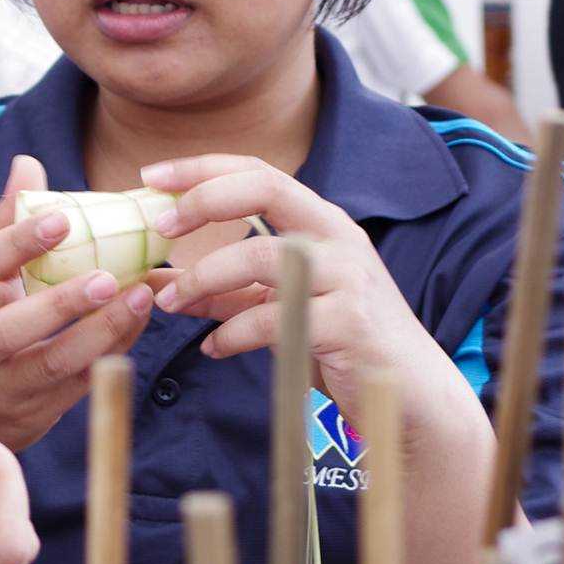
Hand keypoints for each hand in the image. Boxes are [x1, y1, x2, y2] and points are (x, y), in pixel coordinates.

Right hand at [0, 155, 156, 450]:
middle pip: (7, 331)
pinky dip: (111, 353)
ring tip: (139, 297)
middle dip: (62, 305)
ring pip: (51, 366)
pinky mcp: (31, 415)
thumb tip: (28, 163)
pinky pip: (77, 386)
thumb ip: (2, 225)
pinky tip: (138, 323)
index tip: (62, 218)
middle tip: (110, 277)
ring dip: (101, 333)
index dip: (15, 244)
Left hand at [145, 154, 481, 442]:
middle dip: (204, 199)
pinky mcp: (350, 322)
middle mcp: (338, 238)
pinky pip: (275, 319)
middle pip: (266, 188)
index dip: (203, 169)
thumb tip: (166, 287)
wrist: (411, 395)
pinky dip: (233, 333)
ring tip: (172, 302)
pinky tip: (214, 349)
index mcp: (322, 224)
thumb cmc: (344, 345)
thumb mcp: (282, 308)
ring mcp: (348, 277)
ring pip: (263, 255)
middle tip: (159, 225)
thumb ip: (231, 293)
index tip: (152, 176)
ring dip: (206, 277)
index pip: (260, 173)